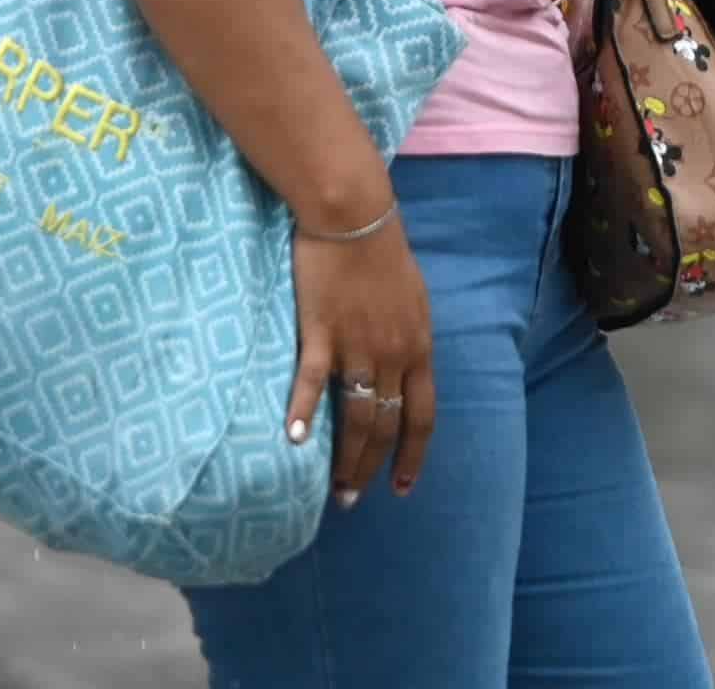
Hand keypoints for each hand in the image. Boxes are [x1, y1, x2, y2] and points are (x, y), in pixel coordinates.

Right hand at [286, 215, 434, 507]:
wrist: (354, 214)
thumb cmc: (382, 251)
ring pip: (355, 416)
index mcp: (418, 347)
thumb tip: (402, 367)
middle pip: (386, 425)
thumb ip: (407, 338)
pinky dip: (301, 414)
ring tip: (332, 487)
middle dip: (371, 468)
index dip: (412, 455)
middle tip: (352, 499)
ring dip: (344, 458)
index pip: (422, 416)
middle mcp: (394, 354)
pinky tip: (292, 441)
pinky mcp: (322, 333)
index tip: (401, 486)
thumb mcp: (413, 299)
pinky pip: (312, 383)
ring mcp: (358, 345)